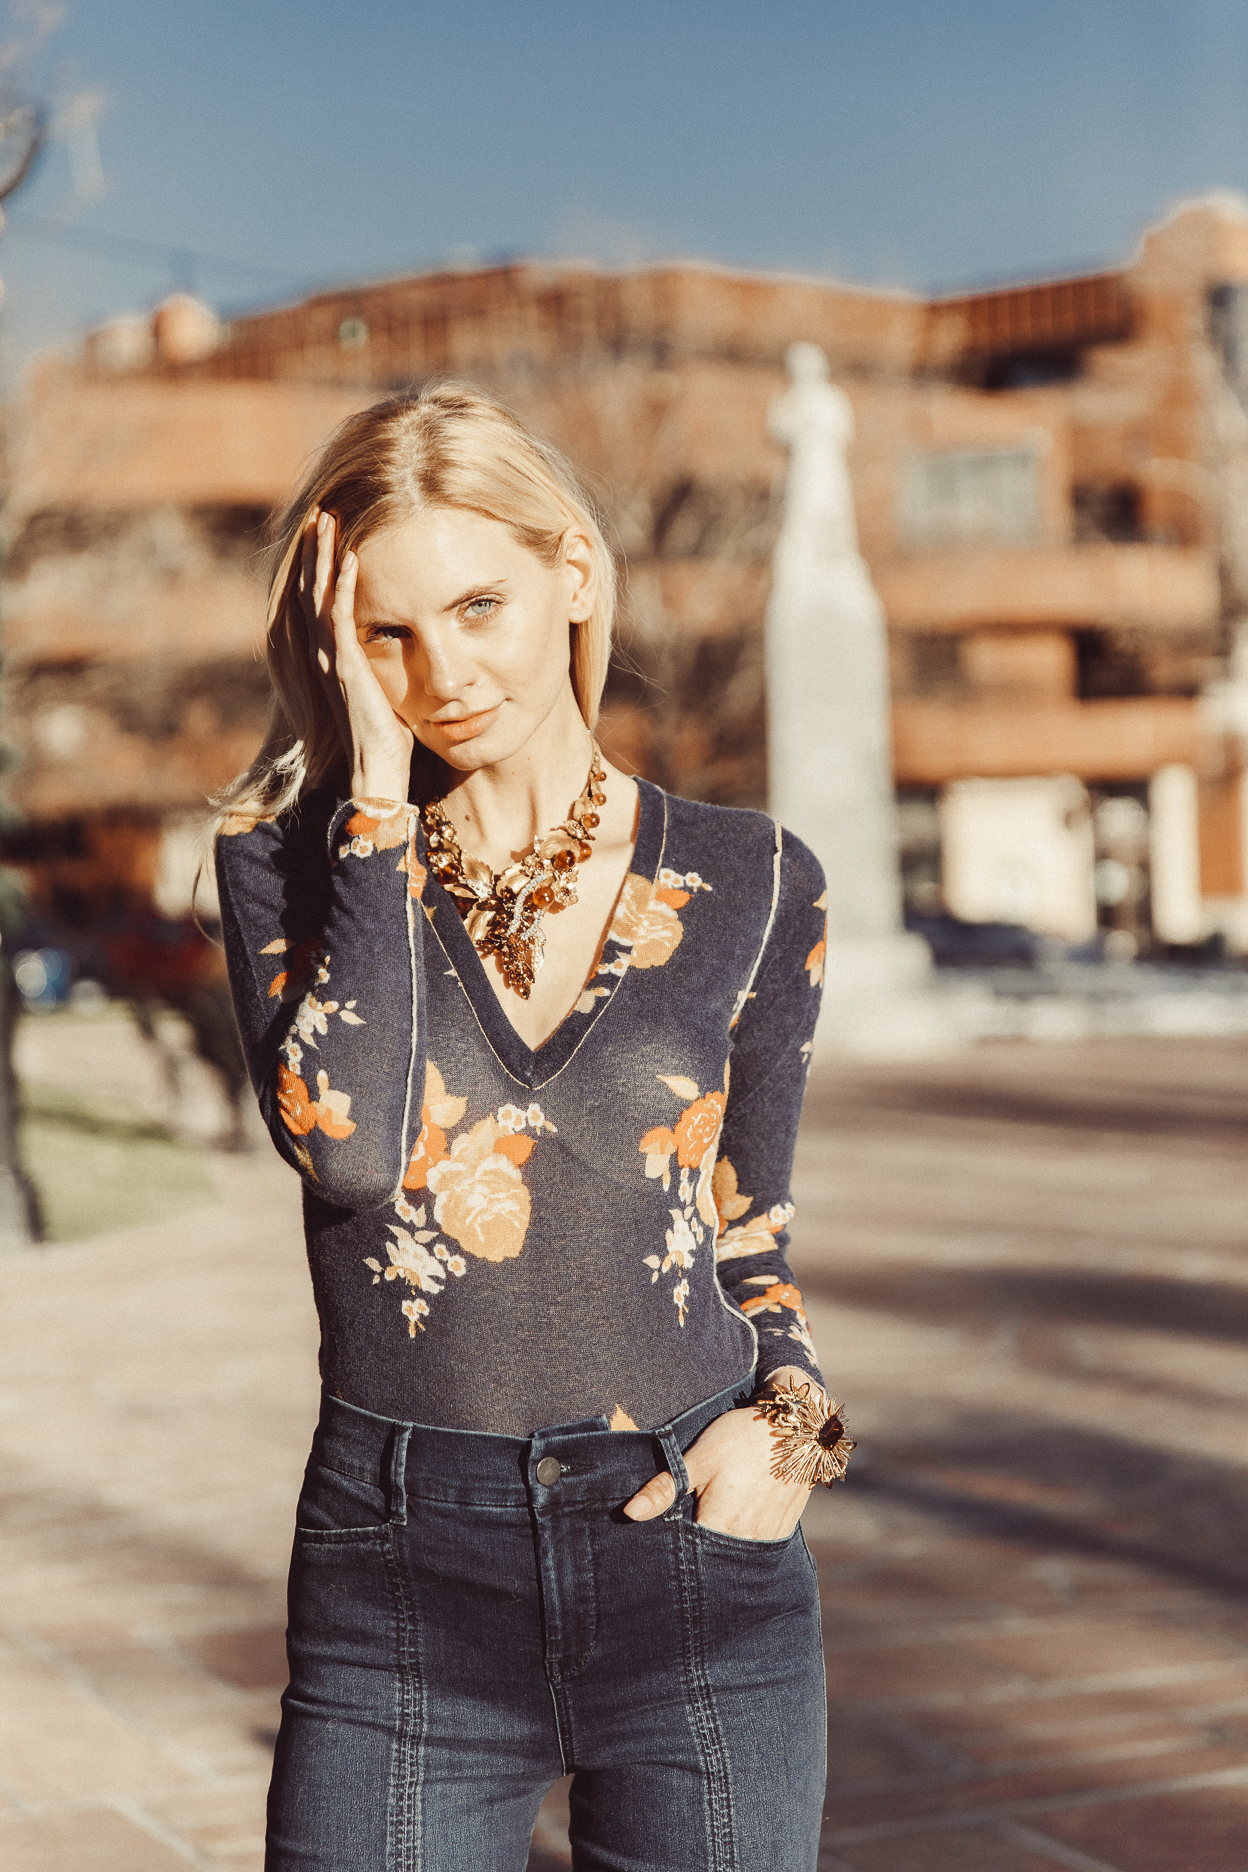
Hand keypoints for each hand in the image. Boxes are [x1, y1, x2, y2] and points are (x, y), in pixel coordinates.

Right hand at [299, 509, 413, 800]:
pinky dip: (344, 587)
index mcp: (333, 658)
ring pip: (319, 596)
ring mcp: (332, 661)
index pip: (320, 600)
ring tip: (326, 520)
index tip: (328, 532)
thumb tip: (407, 649)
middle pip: (311, 589)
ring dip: (322, 556)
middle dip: (314, 549)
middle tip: (319, 512)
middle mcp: (325, 655)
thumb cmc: (388, 741)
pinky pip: (341, 618)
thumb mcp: (387, 691)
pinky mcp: (347, 668)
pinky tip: (351, 557)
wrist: (378, 773)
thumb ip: (386, 667)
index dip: (320, 565)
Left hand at [623, 1368, 814, 1540]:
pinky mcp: (783, 1529)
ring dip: (722, 1548)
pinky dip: (743, 1542)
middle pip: (713, 1558)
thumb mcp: (699, 1457)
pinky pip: (757, 1547)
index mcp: (719, 1523)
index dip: (673, 1550)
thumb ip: (665, 1488)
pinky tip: (735, 1525)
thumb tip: (630, 1514)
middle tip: (686, 1532)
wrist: (797, 1426)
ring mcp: (767, 1536)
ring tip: (710, 1528)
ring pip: (735, 1554)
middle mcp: (745, 1537)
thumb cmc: (741, 1437)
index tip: (661, 1541)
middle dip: (697, 1553)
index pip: (688, 1553)